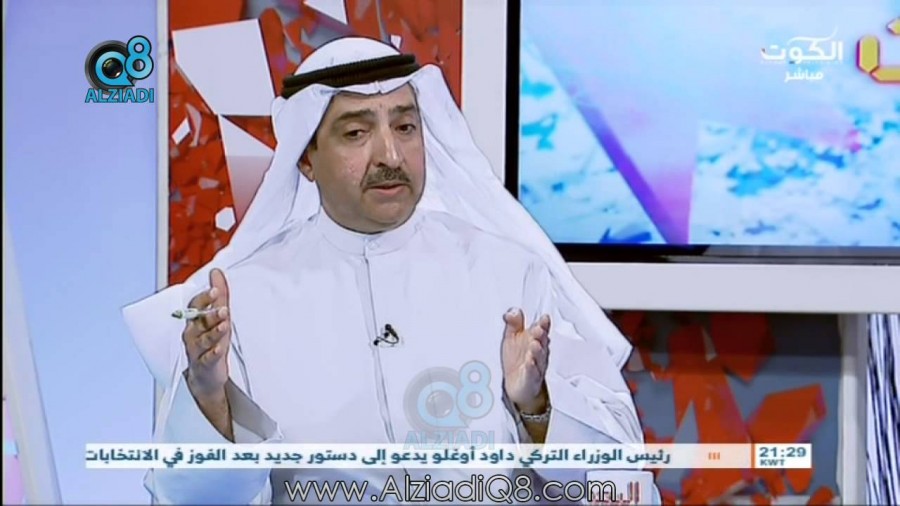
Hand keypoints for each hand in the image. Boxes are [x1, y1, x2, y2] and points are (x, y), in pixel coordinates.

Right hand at [183, 268, 230, 400]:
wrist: (206, 375)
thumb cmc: (212, 342)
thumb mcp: (219, 317)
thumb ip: (220, 295)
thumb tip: (216, 272)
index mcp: (195, 321)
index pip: (195, 306)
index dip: (204, 298)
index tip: (215, 290)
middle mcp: (193, 334)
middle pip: (198, 322)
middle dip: (210, 314)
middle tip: (223, 308)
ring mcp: (197, 350)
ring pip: (203, 340)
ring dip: (213, 332)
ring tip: (223, 325)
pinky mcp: (204, 365)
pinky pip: (206, 359)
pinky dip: (212, 354)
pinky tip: (218, 349)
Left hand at [501, 308, 549, 413]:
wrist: (517, 385)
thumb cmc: (517, 359)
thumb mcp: (512, 338)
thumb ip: (513, 324)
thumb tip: (513, 311)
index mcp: (535, 340)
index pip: (541, 330)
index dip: (543, 324)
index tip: (544, 319)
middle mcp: (538, 353)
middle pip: (542, 343)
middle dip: (541, 336)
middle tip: (538, 330)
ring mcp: (536, 366)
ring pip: (539, 358)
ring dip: (537, 351)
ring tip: (534, 345)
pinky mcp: (531, 379)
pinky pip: (532, 374)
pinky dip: (531, 369)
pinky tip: (529, 364)